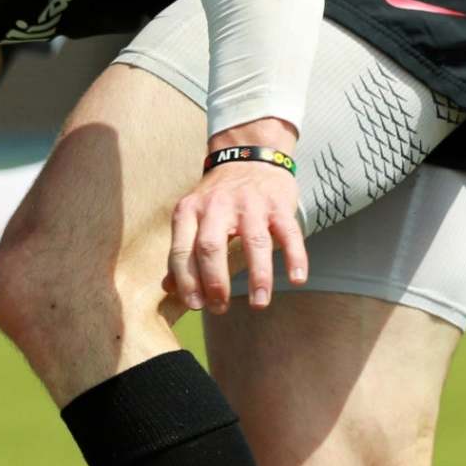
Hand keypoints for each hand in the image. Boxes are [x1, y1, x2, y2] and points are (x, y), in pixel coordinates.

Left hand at [168, 119, 306, 313]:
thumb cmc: (218, 198)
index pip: (182, 251)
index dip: (186, 282)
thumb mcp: (192, 216)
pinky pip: (289, 233)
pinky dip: (295, 257)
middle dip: (215, 283)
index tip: (195, 305)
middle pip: (211, 248)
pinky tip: (297, 279)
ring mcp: (250, 204)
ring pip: (254, 243)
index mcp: (189, 210)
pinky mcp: (278, 204)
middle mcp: (217, 205)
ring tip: (259, 303)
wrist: (250, 157)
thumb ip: (182, 251)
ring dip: (258, 277)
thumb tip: (168, 289)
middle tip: (220, 308)